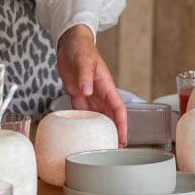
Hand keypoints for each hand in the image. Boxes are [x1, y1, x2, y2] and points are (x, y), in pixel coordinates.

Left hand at [56, 25, 126, 143]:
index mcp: (106, 85)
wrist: (70, 43)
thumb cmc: (81, 48)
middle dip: (115, 133)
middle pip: (111, 117)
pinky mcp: (78, 96)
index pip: (119, 109)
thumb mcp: (83, 60)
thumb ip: (85, 76)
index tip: (124, 138)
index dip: (122, 124)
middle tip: (114, 151)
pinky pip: (83, 113)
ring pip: (98, 118)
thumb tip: (88, 91)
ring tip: (101, 146)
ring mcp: (90, 96)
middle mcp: (100, 94)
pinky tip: (84, 134)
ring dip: (102, 131)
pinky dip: (85, 124)